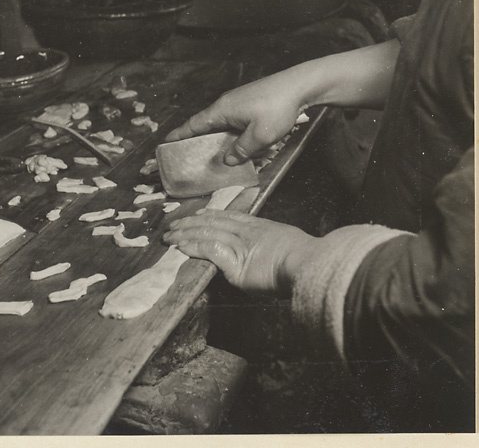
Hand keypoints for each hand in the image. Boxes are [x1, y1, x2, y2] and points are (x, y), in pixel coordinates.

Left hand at [163, 209, 319, 294]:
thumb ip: (271, 248)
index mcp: (259, 227)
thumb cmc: (304, 259)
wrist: (308, 264)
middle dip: (191, 223)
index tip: (197, 214)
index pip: (229, 217)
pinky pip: (208, 249)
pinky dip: (193, 247)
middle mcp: (247, 231)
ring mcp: (240, 244)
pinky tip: (181, 247)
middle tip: (174, 224)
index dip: (210, 215)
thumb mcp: (287, 246)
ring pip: (206, 233)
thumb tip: (266, 254)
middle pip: (213, 222)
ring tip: (169, 236)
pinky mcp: (234, 260)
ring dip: (185, 234)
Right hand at [166, 70, 306, 164]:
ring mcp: (237, 102)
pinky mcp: (249, 102)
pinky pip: (232, 120)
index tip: (166, 143)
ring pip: (220, 123)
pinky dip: (230, 132)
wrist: (299, 86)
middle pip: (204, 124)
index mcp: (221, 110)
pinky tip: (237, 142)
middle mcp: (225, 104)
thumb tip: (227, 161)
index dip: (179, 135)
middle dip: (196, 139)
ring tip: (213, 153)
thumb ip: (241, 150)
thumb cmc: (278, 108)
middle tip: (188, 154)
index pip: (193, 125)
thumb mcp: (259, 137)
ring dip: (216, 137)